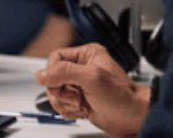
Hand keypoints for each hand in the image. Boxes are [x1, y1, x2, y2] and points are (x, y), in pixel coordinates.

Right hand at [35, 43, 150, 137]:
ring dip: (65, 102)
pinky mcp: (78, 101)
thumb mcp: (91, 78)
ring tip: (81, 104)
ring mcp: (79, 86)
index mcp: (86, 55)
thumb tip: (40, 74)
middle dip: (62, 91)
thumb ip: (64, 72)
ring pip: (54, 92)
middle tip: (77, 95)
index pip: (55, 58)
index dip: (54, 72)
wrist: (132, 118)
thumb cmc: (121, 95)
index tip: (62, 83)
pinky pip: (60, 105)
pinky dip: (68, 111)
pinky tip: (83, 110)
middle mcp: (81, 68)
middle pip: (51, 77)